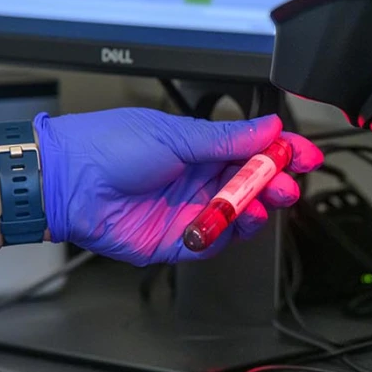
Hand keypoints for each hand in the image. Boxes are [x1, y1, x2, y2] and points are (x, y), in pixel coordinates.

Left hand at [35, 109, 322, 264]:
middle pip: (252, 186)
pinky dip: (226, 235)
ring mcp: (188, 211)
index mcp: (199, 147)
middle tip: (289, 183)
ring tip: (261, 203)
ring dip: (256, 210)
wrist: (66, 181)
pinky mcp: (175, 241)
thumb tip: (268, 128)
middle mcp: (197, 179)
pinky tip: (230, 223)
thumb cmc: (106, 146)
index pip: (253, 151)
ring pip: (238, 216)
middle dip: (276, 183)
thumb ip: (227, 139)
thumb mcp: (175, 135)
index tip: (305, 154)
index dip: (282, 153)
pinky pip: (212, 243)